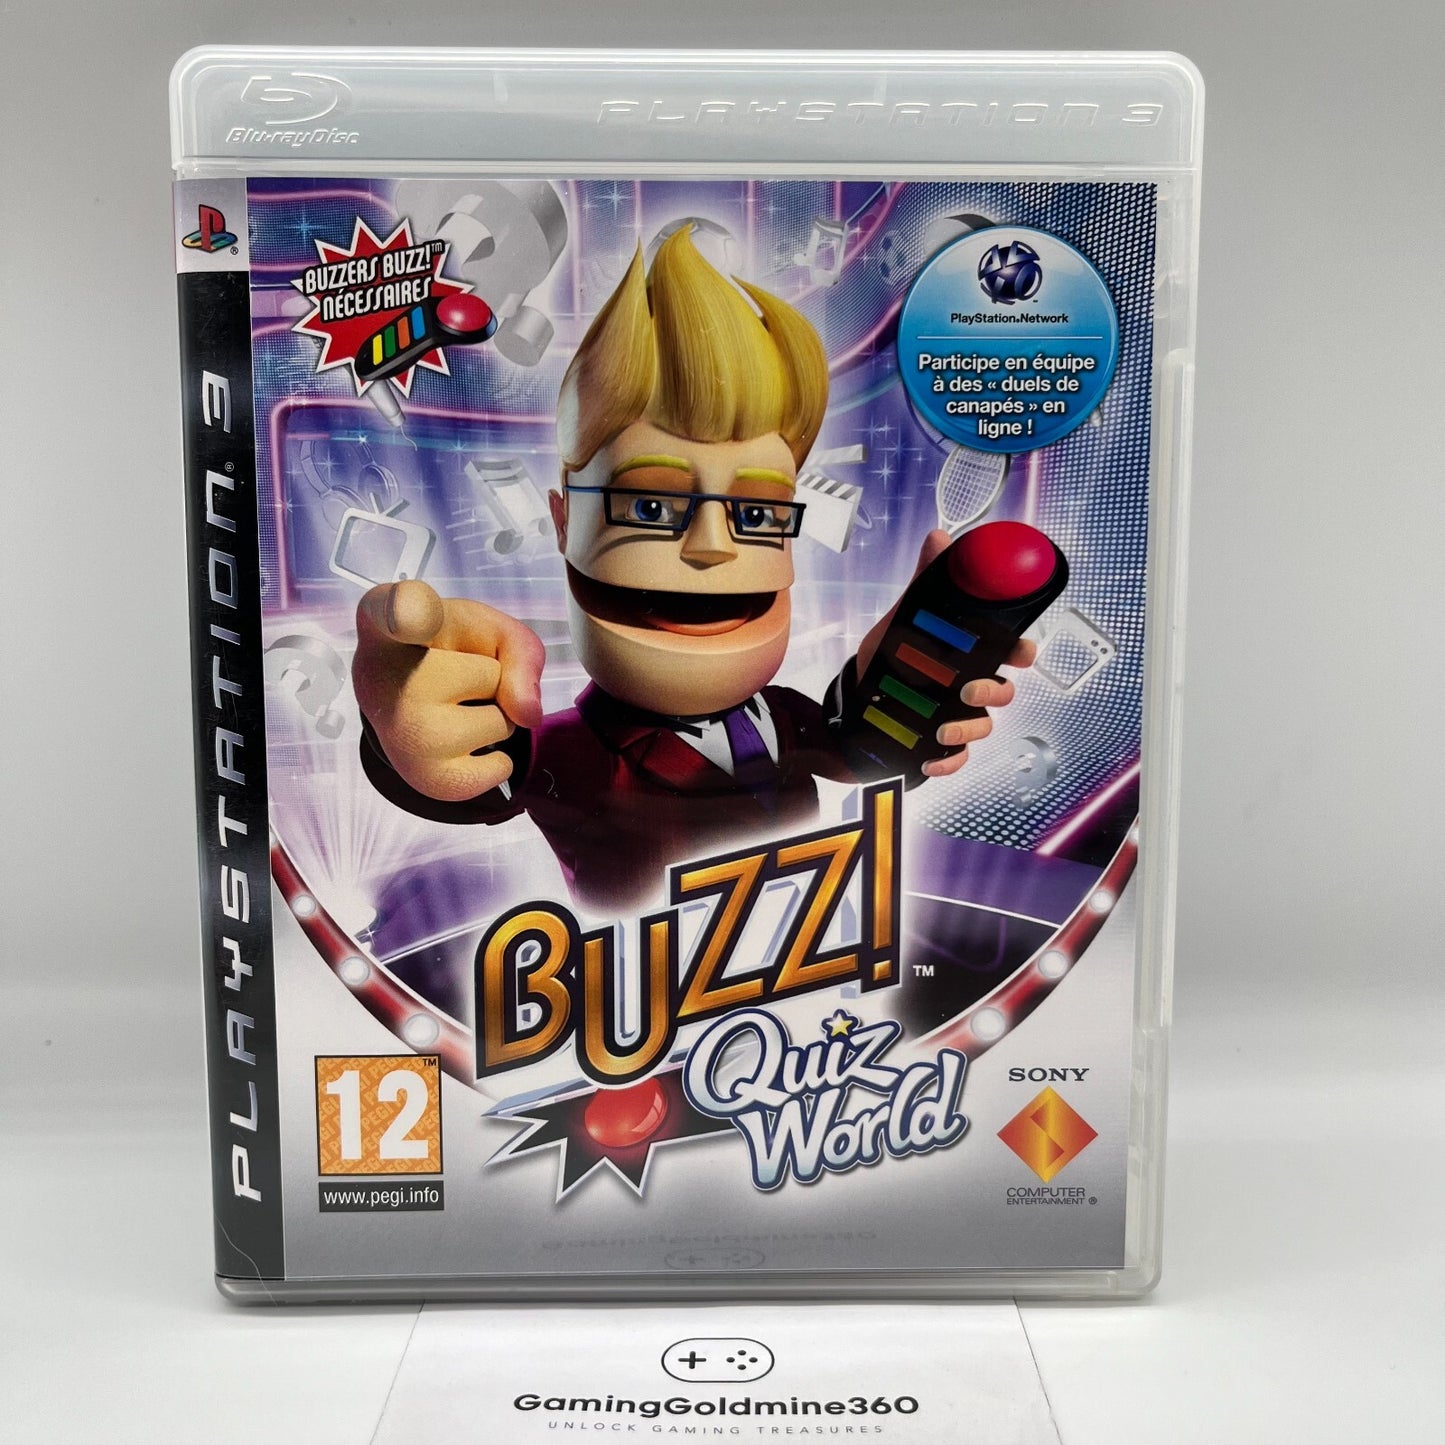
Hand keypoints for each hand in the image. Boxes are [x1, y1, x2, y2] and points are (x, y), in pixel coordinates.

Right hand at [353, 579, 544, 802]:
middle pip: (490, 675)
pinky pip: (498, 769)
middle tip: (448, 675)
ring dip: (493, 716)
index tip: (403, 613)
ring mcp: (397, 734)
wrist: (399, 693)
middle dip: (488, 676)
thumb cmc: (445, 648)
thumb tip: (528, 716)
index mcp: (385, 622)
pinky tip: (465, 741)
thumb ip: (520, 652)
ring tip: (454, 706)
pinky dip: (498, 761)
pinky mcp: (419, 777)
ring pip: (500, 722)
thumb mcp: (488, 627)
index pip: (394, 614)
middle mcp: (381, 679)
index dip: (402, 612)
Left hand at [855, 529, 1036, 779]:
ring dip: (968, 729)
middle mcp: (968, 688)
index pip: (1008, 654)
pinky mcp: (941, 746)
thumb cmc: (890, 662)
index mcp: (968, 657)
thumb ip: (925, 584)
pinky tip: (931, 760)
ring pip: (983, 728)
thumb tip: (939, 537)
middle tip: (970, 688)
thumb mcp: (904, 620)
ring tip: (942, 727)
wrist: (855, 706)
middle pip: (1002, 693)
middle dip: (994, 692)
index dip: (1021, 652)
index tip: (1020, 652)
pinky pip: (958, 759)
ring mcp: (958, 718)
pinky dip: (948, 762)